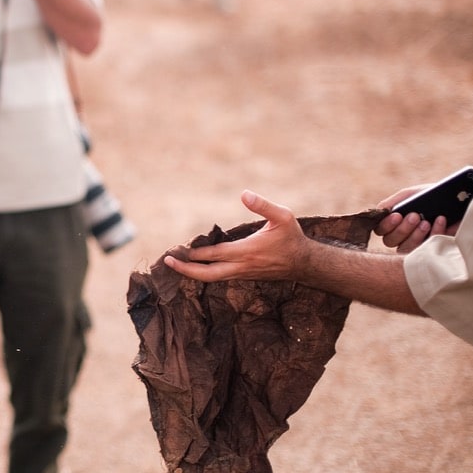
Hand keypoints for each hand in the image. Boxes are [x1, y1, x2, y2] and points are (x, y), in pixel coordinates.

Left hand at [164, 190, 310, 283]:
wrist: (304, 263)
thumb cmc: (292, 237)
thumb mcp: (283, 217)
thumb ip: (263, 205)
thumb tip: (244, 194)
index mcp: (247, 251)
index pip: (215, 255)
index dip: (196, 253)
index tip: (179, 248)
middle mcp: (242, 266)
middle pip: (208, 274)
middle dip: (186, 269)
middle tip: (168, 261)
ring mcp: (242, 273)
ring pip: (213, 278)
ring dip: (193, 272)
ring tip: (176, 263)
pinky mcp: (244, 276)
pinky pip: (220, 277)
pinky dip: (205, 273)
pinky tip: (196, 265)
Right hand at [375, 185, 449, 252]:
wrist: (458, 198)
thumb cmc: (431, 196)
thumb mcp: (411, 195)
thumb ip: (393, 201)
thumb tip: (379, 210)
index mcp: (393, 223)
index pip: (380, 230)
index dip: (386, 225)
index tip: (397, 215)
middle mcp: (402, 237)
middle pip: (390, 241)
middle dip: (402, 229)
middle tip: (414, 216)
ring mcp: (416, 245)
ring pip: (406, 248)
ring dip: (415, 234)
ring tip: (426, 222)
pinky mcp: (432, 249)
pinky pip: (428, 248)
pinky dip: (434, 233)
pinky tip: (440, 220)